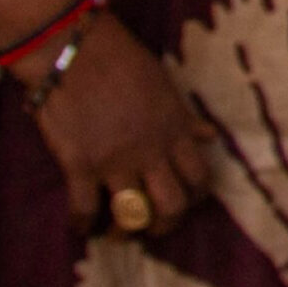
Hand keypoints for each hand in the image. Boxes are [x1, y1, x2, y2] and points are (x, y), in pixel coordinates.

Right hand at [31, 12, 216, 232]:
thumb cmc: (123, 62)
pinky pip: (85, 209)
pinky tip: (81, 227)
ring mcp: (116, 162)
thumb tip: (211, 135)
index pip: (200, 177)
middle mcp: (151, 151)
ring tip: (118, 234)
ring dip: (125, 231)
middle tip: (154, 227)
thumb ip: (187, 118)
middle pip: (172, 206)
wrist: (76, 53)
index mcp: (176, 131)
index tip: (186, 202)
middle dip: (166, 224)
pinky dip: (82, 224)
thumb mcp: (167, 88)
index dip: (196, 197)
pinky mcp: (80, 165)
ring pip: (133, 215)